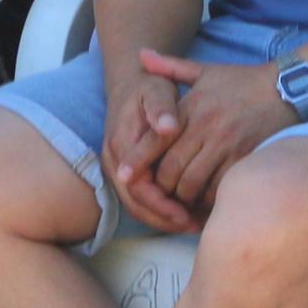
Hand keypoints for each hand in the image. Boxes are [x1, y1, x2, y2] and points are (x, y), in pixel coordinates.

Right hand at [103, 61, 193, 233]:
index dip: (160, 204)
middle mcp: (114, 160)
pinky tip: (185, 212)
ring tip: (193, 225)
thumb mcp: (156, 90)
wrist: (131, 80)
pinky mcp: (127, 170)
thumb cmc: (149, 86)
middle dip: (163, 219)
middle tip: (193, 227)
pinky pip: (141, 197)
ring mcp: (118, 167)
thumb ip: (161, 109)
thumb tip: (168, 127)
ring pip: (137, 204)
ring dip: (163, 218)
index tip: (184, 214)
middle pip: (135, 203)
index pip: (136, 186)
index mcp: (121, 144)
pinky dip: (161, 208)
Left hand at [138, 52, 290, 211]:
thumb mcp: (204, 70)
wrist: (287, 87)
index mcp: (192, 107)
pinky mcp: (245, 158)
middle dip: (161, 185)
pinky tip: (204, 196)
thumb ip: (170, 66)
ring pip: (193, 183)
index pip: (157, 138)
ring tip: (181, 196)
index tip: (125, 176)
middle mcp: (207, 127)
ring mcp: (227, 144)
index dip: (138, 160)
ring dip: (183, 195)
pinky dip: (207, 197)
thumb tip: (141, 55)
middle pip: (171, 169)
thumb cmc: (241, 81)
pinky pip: (218, 187)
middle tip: (159, 191)